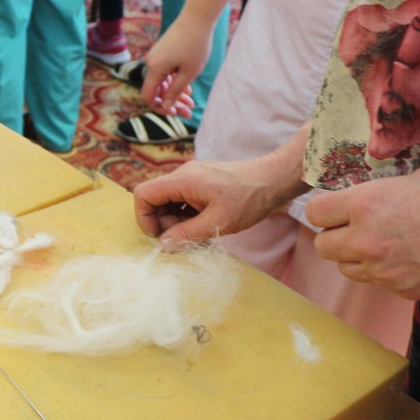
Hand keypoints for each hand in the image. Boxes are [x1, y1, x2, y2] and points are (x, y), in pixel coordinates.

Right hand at [133, 151, 304, 246]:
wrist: (276, 179)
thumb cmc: (250, 199)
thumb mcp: (219, 222)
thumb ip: (187, 234)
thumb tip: (163, 245)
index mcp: (182, 180)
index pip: (143, 194)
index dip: (144, 217)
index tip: (160, 236)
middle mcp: (183, 175)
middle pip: (155, 199)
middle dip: (163, 221)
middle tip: (184, 237)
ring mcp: (192, 178)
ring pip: (169, 201)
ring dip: (176, 220)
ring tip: (198, 233)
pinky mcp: (202, 183)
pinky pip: (183, 199)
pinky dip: (187, 214)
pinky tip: (205, 225)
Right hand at [140, 15, 214, 114]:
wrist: (197, 18)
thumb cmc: (195, 45)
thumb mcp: (189, 73)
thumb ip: (175, 92)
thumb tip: (165, 107)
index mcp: (154, 69)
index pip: (147, 96)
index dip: (158, 108)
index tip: (174, 112)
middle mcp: (151, 63)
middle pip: (157, 90)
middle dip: (172, 103)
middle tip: (189, 112)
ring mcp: (156, 57)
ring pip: (163, 82)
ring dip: (175, 93)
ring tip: (192, 102)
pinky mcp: (162, 53)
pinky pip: (165, 72)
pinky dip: (175, 81)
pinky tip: (188, 87)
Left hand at [306, 164, 419, 299]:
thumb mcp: (417, 178)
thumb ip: (382, 190)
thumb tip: (367, 193)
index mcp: (365, 205)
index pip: (315, 213)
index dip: (326, 209)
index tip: (336, 207)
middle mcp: (367, 240)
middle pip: (322, 246)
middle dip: (335, 236)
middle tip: (353, 227)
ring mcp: (384, 270)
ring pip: (346, 268)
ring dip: (355, 256)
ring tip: (380, 243)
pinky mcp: (403, 290)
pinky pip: (377, 283)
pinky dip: (384, 272)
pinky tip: (406, 257)